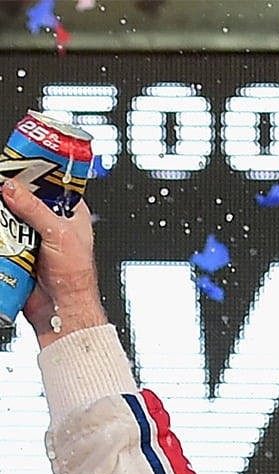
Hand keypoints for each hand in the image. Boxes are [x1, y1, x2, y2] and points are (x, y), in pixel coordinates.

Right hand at [1, 176, 103, 347]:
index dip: (35, 170)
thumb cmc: (76, 278)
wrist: (62, 310)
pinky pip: (4, 235)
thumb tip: (10, 188)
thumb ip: (34, 208)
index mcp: (70, 212)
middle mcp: (52, 222)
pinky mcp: (20, 250)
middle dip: (12, 193)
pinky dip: (0, 232)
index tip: (17, 162)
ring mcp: (34, 236)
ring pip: (12, 214)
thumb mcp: (58, 233)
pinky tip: (1, 232)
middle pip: (25, 195)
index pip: (50, 180)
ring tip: (4, 212)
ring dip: (5, 214)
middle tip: (3, 188)